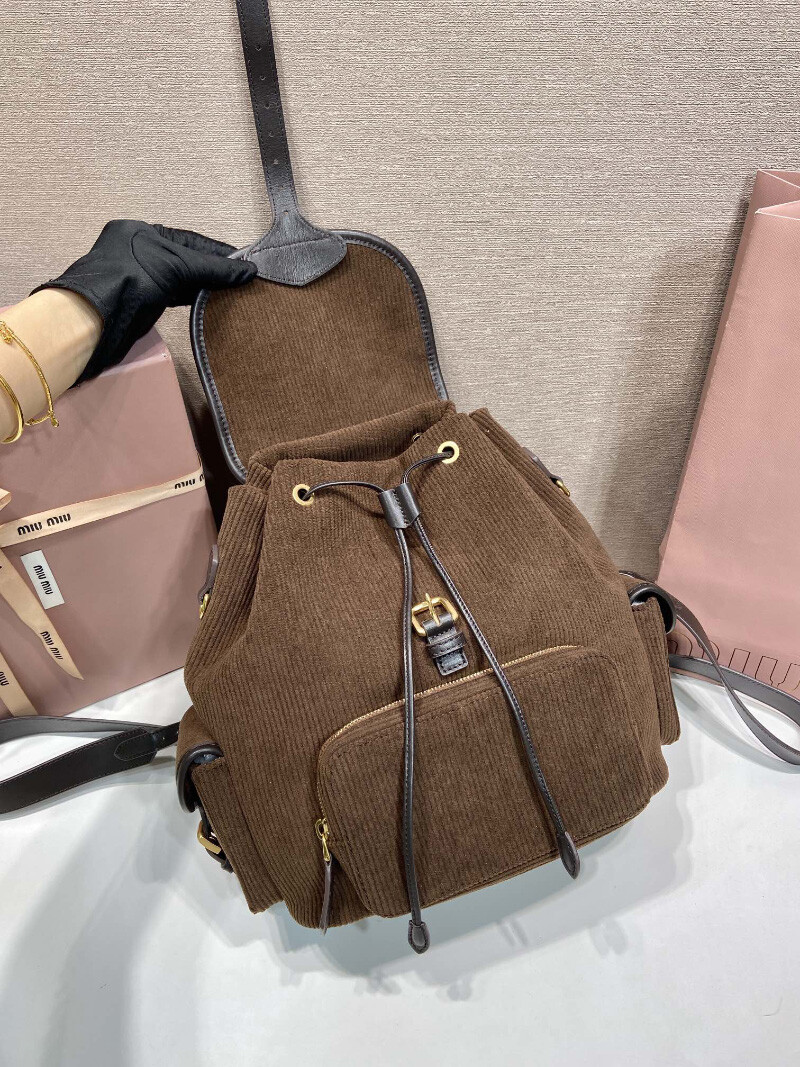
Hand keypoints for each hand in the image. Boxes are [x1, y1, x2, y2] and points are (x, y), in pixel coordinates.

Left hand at [35, 220, 256, 381]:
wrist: (99, 316)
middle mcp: (142, 252)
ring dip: (206, 287)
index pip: (191, 240)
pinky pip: (176, 296)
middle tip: (244, 280)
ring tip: (234, 293)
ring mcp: (142, 278)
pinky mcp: (145, 301)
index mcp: (143, 233)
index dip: (219, 253)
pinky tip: (213, 303)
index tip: (245, 263)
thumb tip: (248, 271)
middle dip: (214, 270)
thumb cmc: (130, 278)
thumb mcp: (176, 266)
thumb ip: (212, 268)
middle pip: (188, 259)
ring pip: (182, 279)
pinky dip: (194, 298)